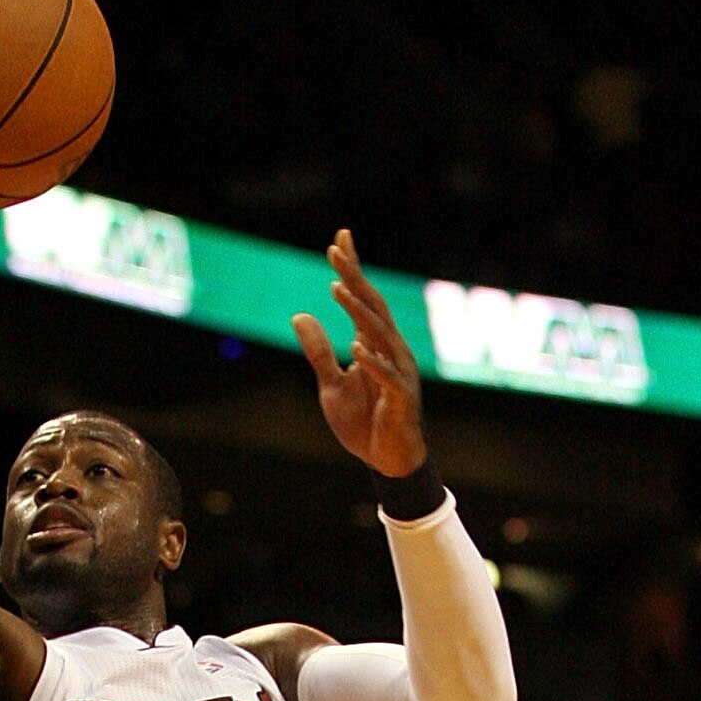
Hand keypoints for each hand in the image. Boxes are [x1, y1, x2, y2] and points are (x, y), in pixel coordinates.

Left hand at [292, 229, 428, 477]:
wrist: (388, 461)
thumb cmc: (364, 422)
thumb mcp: (331, 385)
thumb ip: (318, 352)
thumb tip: (299, 316)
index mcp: (374, 345)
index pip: (362, 299)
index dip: (351, 269)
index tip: (339, 239)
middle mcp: (390, 351)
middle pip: (372, 306)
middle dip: (354, 278)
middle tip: (336, 249)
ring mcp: (398, 373)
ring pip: (380, 336)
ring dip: (358, 313)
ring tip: (337, 289)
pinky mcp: (401, 399)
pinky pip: (387, 378)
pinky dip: (373, 364)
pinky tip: (357, 349)